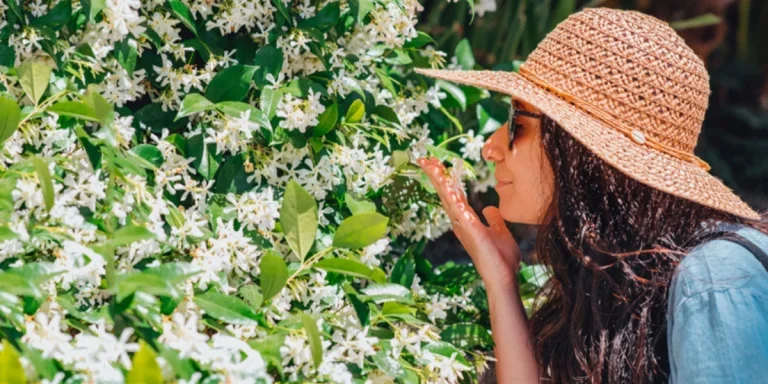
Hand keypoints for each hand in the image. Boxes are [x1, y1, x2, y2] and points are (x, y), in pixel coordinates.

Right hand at [417, 157, 521, 286]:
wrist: (504, 278)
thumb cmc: (502, 259)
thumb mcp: (500, 232)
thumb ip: (494, 220)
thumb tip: (490, 208)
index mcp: (466, 221)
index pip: (453, 195)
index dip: (445, 180)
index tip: (436, 164)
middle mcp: (460, 222)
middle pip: (445, 193)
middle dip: (436, 176)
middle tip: (425, 158)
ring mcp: (463, 226)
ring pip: (448, 198)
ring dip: (439, 181)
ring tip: (429, 164)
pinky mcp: (471, 230)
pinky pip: (459, 210)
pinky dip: (452, 197)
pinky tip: (446, 184)